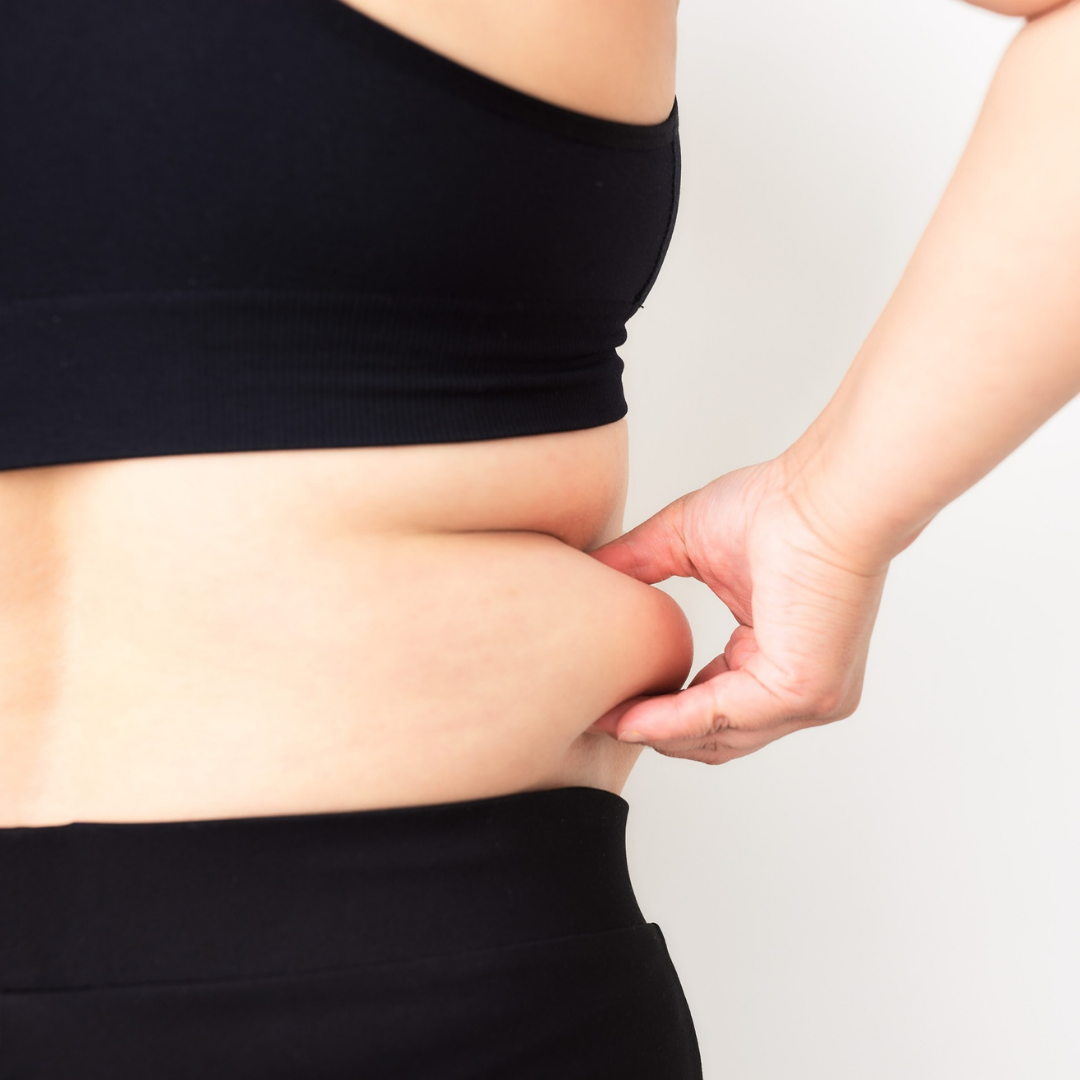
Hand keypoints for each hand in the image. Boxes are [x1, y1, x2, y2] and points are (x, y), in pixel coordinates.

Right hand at [588, 455, 888, 763]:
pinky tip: (632, 718)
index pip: (714, 706)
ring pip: (716, 738)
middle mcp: (798, 688)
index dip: (658, 711)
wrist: (822, 496)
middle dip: (652, 734)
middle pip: (714, 737)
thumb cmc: (778, 506)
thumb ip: (638, 564)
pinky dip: (671, 722)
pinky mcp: (801, 692)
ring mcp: (806, 697)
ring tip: (606, 721)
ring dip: (654, 734)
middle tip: (599, 720)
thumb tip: (589, 573)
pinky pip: (723, 718)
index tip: (609, 701)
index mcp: (777, 657)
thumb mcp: (684, 542)